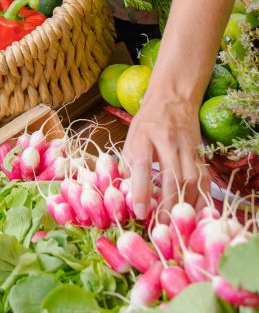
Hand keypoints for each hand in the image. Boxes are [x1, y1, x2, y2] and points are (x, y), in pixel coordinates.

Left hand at [121, 90, 209, 216]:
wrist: (173, 98)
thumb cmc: (148, 122)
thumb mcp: (131, 137)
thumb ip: (127, 163)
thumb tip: (123, 193)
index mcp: (145, 135)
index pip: (142, 163)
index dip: (141, 189)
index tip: (140, 211)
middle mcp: (167, 140)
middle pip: (171, 176)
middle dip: (167, 205)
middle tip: (162, 227)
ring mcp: (187, 147)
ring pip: (190, 180)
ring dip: (184, 205)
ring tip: (176, 223)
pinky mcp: (200, 154)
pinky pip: (204, 180)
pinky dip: (200, 199)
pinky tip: (194, 212)